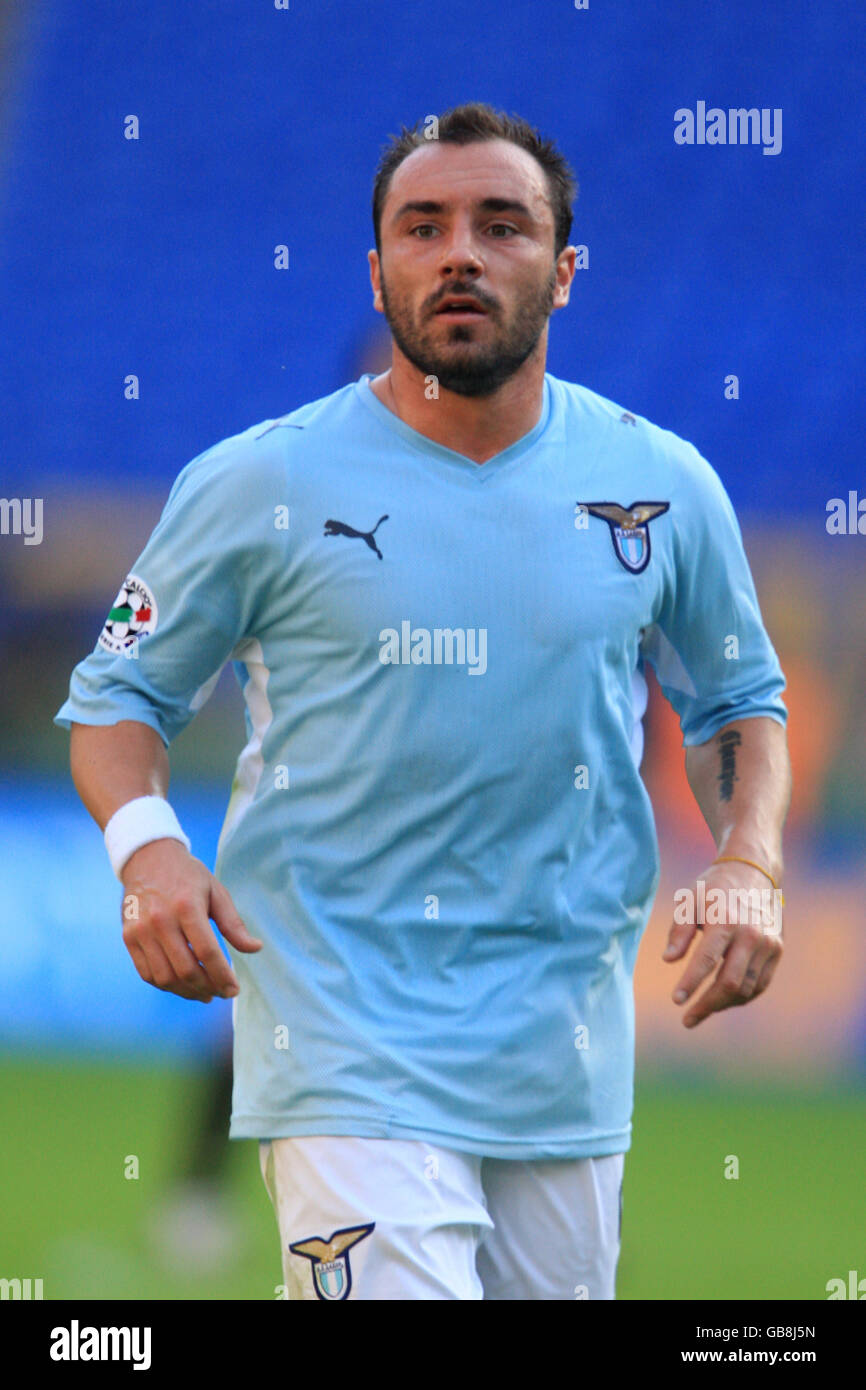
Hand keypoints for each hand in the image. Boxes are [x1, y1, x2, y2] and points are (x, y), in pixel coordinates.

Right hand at [120, 838, 262, 1002]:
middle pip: (185, 969)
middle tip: (220, 993)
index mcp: (187, 906)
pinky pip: (146, 973)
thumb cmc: (187, 875)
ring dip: (186, 992)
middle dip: (207, 988)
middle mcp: (160, 920)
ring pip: (164, 977)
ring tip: (203, 993)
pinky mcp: (128, 938)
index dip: (222, 976)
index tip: (234, 990)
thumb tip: (255, 948)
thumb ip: (233, 924)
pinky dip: (166, 985)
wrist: (147, 858)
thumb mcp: (216, 891)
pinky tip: (181, 984)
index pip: (207, 952)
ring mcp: (140, 931)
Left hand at [662, 860, 782, 1027]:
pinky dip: (741, 996)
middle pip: (730, 983)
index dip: (690, 983)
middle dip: (707, 1005)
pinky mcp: (777, 950)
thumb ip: (679, 931)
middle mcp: (751, 934)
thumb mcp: (690, 901)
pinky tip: (723, 1000)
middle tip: (687, 1019)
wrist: (753, 872)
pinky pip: (760, 983)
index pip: (707, 960)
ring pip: (746, 988)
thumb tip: (669, 960)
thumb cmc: (714, 888)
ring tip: (701, 1010)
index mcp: (726, 920)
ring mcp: (768, 944)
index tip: (676, 1001)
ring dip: (723, 1004)